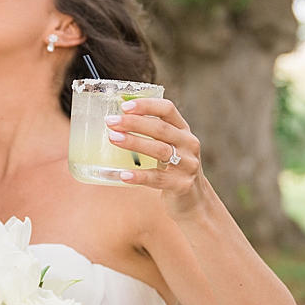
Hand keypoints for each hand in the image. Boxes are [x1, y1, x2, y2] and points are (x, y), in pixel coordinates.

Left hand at [106, 98, 207, 216]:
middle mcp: (189, 144)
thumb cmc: (173, 168)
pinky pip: (158, 179)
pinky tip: (124, 174)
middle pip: (161, 129)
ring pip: (160, 150)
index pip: (167, 109)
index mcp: (183, 130)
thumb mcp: (169, 146)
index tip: (124, 106)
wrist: (193, 199)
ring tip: (113, 138)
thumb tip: (116, 119)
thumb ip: (151, 133)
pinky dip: (139, 176)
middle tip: (111, 122)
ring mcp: (188, 165)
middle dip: (134, 122)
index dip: (146, 105)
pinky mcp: (182, 185)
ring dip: (134, 142)